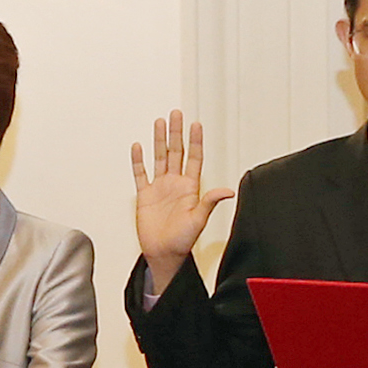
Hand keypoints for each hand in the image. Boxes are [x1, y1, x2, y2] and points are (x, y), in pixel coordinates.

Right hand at [129, 111, 230, 280]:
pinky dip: (138, 161)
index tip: (196, 124)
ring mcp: (159, 188)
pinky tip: (139, 147)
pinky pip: (141, 174)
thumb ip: (210, 202)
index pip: (193, 158)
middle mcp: (175, 184)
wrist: (163, 254)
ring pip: (159, 158)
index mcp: (190, 188)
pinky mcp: (145, 196)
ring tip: (160, 123)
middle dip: (177, 133)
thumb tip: (228, 191)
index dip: (195, 141)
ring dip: (160, 140)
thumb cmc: (182, 241)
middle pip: (176, 152)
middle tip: (176, 114)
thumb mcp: (198, 220)